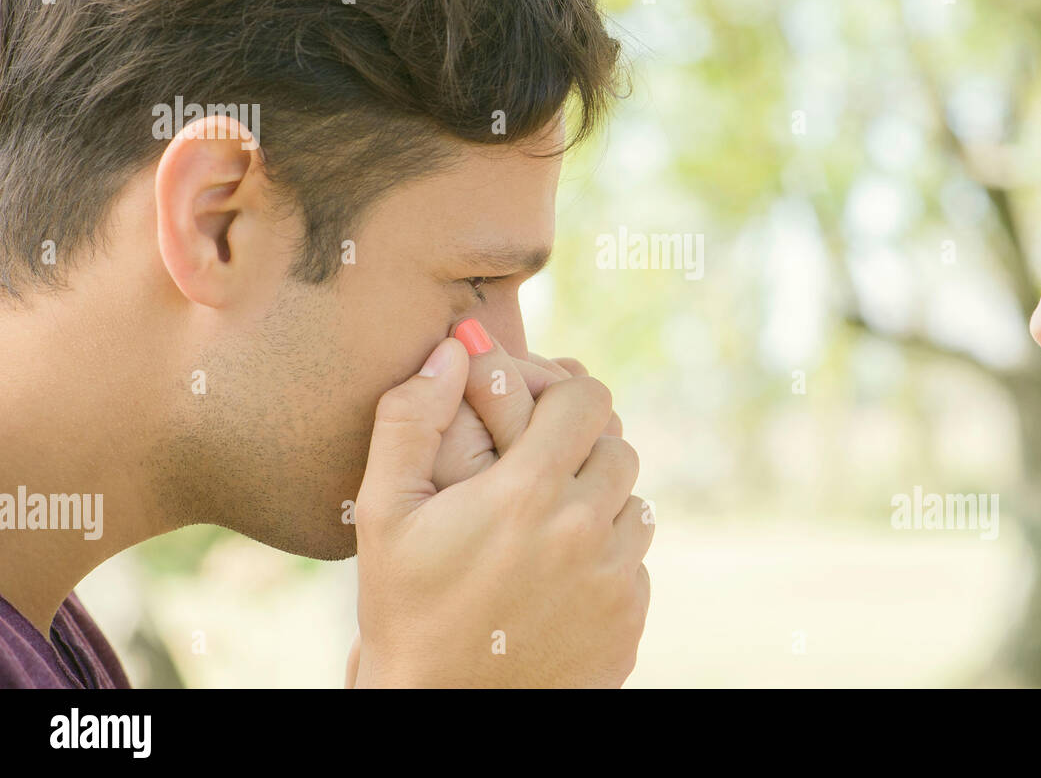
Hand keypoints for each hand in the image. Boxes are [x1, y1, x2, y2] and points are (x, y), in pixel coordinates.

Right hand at [352, 325, 651, 686]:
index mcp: (527, 493)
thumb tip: (453, 349)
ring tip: (546, 528)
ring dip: (600, 505)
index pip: (588, 400)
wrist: (438, 711)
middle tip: (538, 474)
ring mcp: (614, 580)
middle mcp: (584, 531)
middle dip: (581, 450)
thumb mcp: (383, 511)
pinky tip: (557, 579)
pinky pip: (638, 563)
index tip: (539, 415)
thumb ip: (411, 418)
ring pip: (635, 505)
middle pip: (617, 449)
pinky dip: (607, 560)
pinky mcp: (629, 622)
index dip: (564, 397)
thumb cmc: (404, 607)